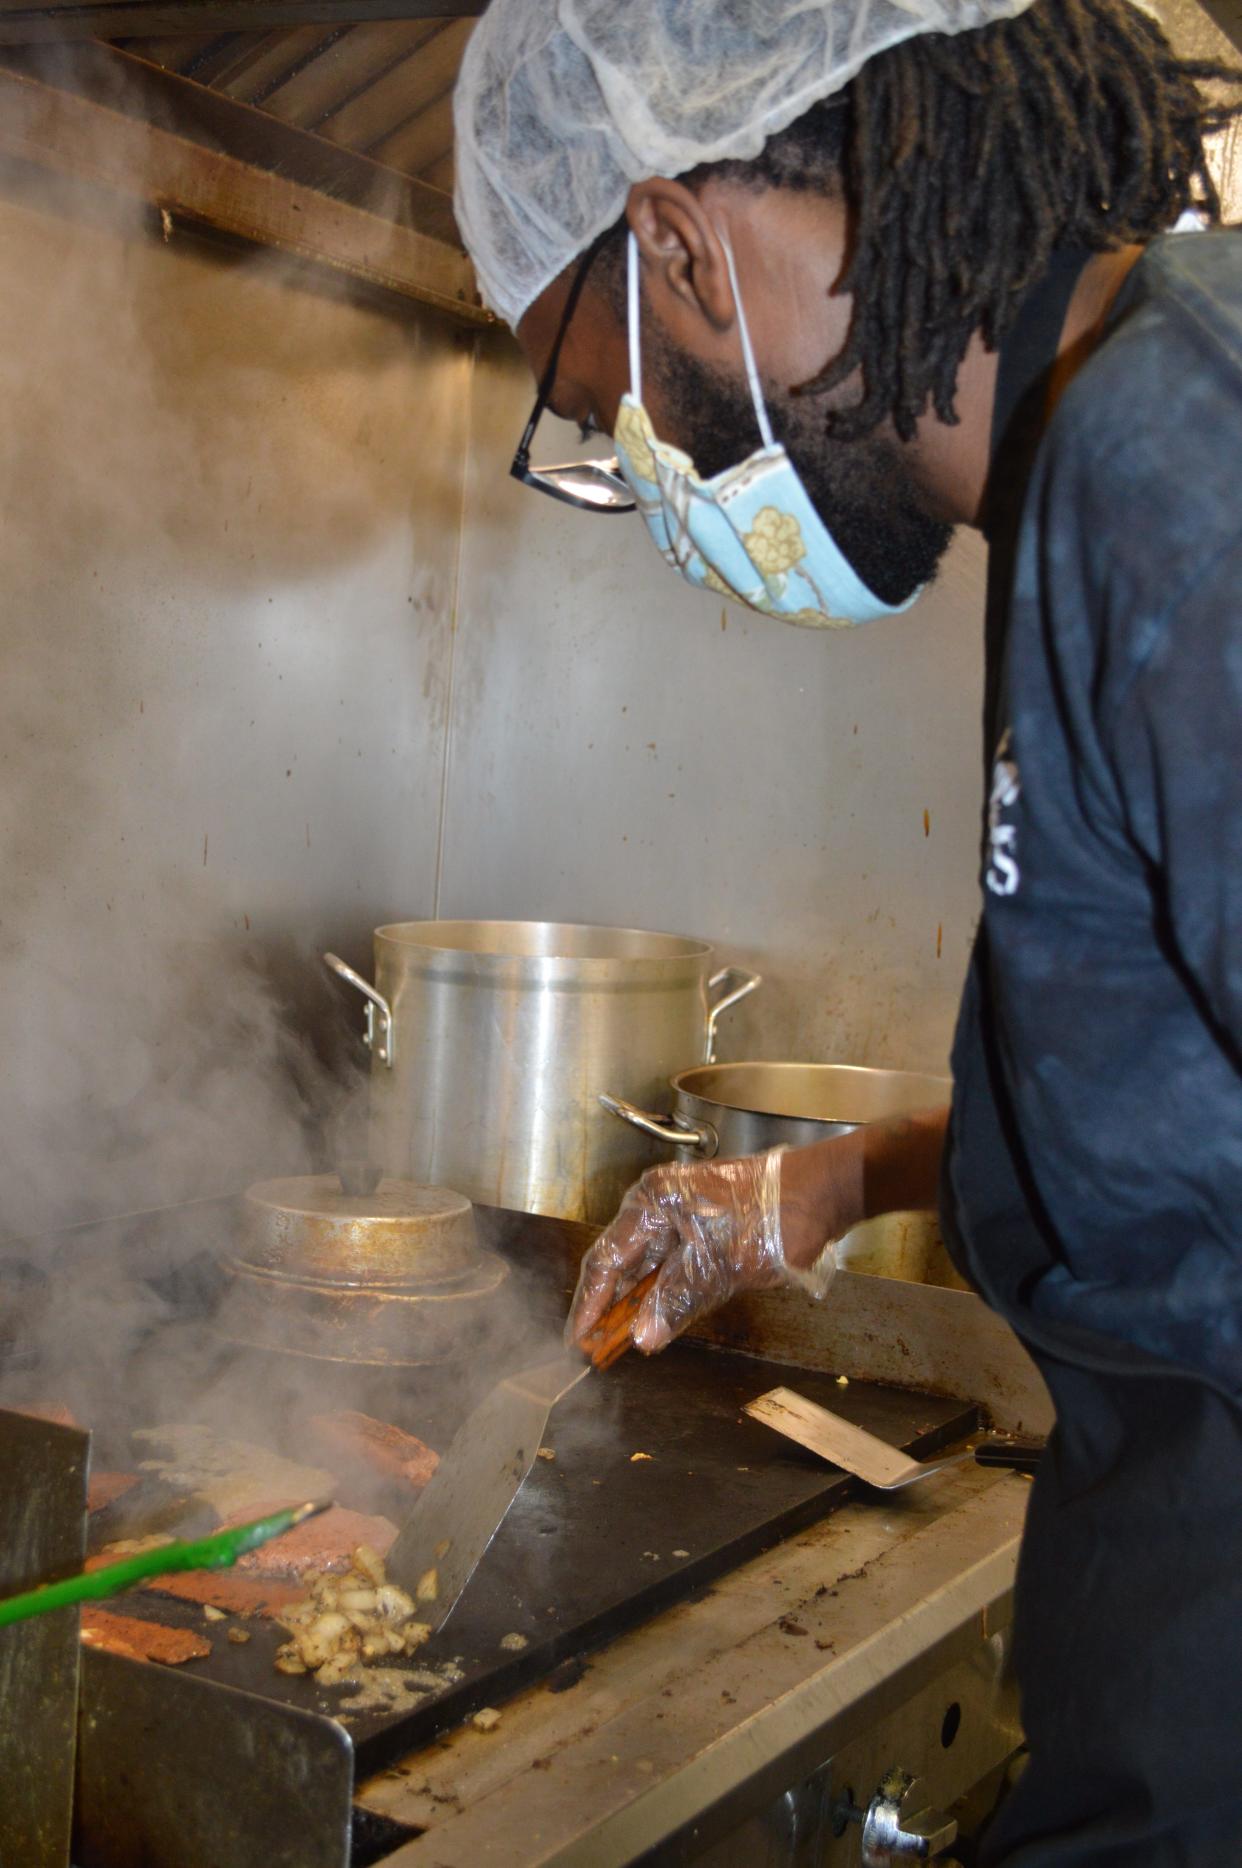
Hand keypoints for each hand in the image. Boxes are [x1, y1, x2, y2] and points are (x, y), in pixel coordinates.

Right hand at [568, 1147, 839, 1355]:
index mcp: (652, 1202)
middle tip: (597, 1346)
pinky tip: (659, 1319)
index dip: (590, 1303)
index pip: (605, 1259)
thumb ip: (673, 1302)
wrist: (822, 1195)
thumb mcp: (715, 1267)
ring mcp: (686, 1215)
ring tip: (622, 1340)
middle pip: (624, 1261)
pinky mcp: (708, 1228)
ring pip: (651, 1266)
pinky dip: (666, 1292)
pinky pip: (676, 1264)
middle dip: (611, 1305)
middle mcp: (661, 1204)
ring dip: (640, 1302)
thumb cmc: (769, 1217)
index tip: (578, 1338)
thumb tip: (641, 1337)